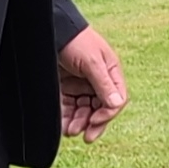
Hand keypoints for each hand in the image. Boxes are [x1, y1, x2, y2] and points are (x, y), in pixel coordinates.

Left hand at [58, 25, 129, 142]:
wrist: (52, 30)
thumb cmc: (75, 40)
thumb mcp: (92, 62)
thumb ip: (104, 84)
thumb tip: (116, 105)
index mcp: (110, 73)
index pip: (116, 100)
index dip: (107, 113)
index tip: (95, 120)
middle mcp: (98, 81)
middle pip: (100, 109)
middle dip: (92, 123)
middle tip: (86, 136)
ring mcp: (81, 85)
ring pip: (84, 111)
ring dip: (79, 123)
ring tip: (70, 130)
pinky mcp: (66, 88)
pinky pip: (69, 108)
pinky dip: (67, 118)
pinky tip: (63, 125)